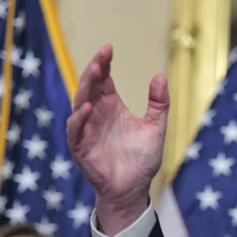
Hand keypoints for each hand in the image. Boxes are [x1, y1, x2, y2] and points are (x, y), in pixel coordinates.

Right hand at [66, 44, 168, 235]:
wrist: (134, 188)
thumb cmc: (142, 159)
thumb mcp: (156, 127)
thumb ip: (159, 103)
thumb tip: (160, 76)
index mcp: (111, 106)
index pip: (104, 79)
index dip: (105, 63)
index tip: (109, 48)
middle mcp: (96, 114)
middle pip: (90, 86)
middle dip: (95, 70)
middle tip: (103, 56)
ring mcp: (86, 130)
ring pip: (80, 103)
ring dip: (86, 88)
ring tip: (95, 73)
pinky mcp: (81, 147)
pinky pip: (76, 131)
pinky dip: (79, 119)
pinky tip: (87, 108)